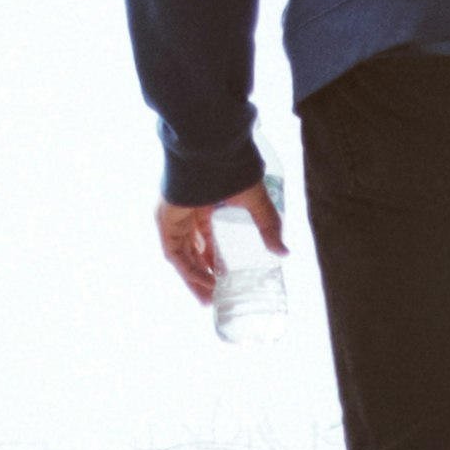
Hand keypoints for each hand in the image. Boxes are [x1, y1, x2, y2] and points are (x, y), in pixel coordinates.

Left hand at [157, 177, 283, 304]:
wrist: (211, 150)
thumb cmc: (232, 167)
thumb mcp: (256, 202)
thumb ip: (269, 226)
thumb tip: (284, 252)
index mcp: (202, 206)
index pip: (204, 239)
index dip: (212, 260)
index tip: (223, 279)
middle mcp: (185, 214)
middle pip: (191, 252)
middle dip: (201, 276)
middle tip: (214, 298)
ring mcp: (173, 217)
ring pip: (182, 256)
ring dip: (193, 279)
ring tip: (208, 300)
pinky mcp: (166, 220)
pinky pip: (175, 252)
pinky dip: (187, 269)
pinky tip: (203, 283)